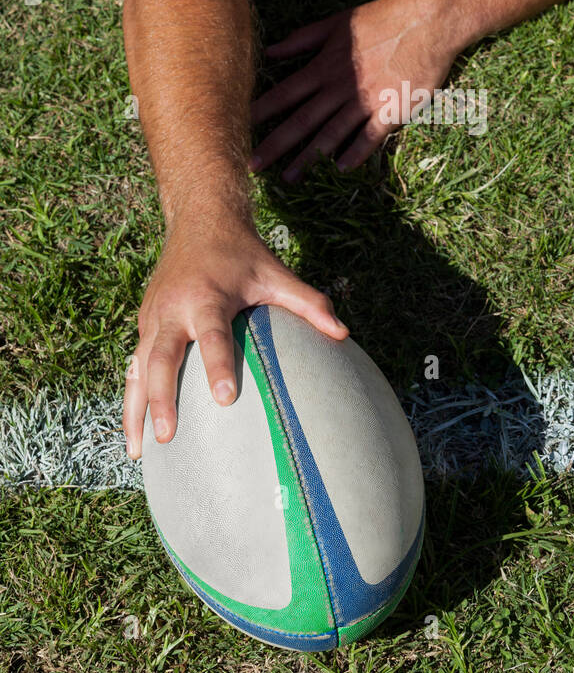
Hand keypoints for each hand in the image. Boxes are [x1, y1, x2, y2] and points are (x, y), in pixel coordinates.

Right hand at [123, 216, 347, 457]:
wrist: (199, 220)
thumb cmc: (242, 253)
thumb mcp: (275, 273)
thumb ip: (308, 303)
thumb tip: (343, 334)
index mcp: (207, 296)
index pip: (212, 335)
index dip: (217, 365)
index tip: (226, 398)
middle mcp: (174, 308)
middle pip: (162, 357)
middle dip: (161, 397)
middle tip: (169, 435)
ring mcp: (153, 317)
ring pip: (138, 367)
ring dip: (136, 408)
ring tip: (138, 452)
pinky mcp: (145, 324)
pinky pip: (134, 365)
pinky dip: (131, 398)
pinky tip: (135, 435)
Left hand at [249, 0, 456, 180]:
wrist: (426, 20)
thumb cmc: (381, 18)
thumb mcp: (337, 24)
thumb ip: (302, 39)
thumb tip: (270, 50)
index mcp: (324, 66)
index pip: (284, 94)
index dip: (259, 112)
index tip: (234, 126)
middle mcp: (340, 86)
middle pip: (301, 120)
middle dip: (274, 145)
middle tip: (250, 166)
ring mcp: (365, 99)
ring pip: (330, 134)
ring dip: (308, 158)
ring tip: (288, 178)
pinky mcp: (391, 109)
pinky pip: (369, 136)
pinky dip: (355, 152)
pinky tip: (340, 169)